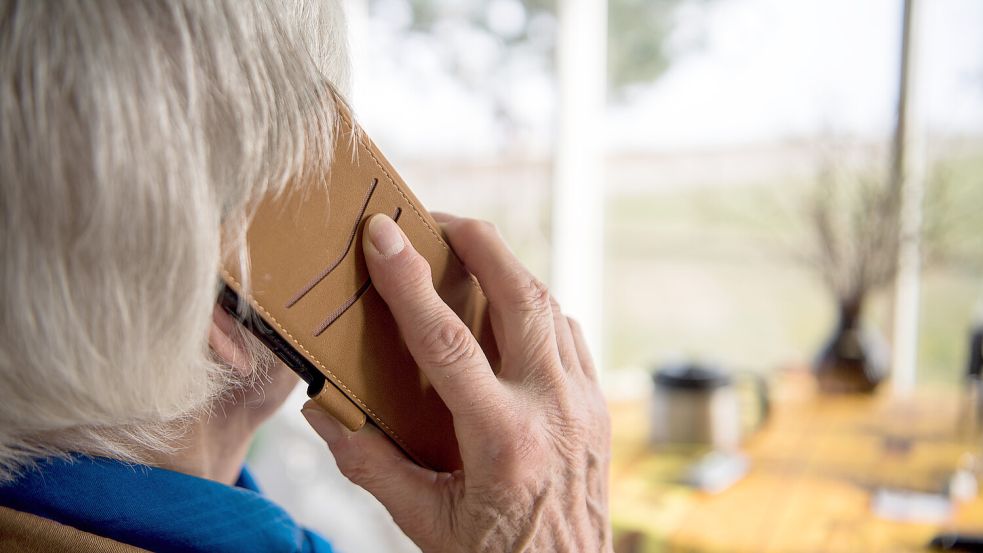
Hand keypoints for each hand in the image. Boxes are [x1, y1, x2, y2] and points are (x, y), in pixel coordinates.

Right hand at [302, 213, 611, 551]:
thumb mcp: (424, 522)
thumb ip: (371, 464)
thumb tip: (323, 411)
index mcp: (503, 441)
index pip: (447, 341)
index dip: (408, 280)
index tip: (381, 233)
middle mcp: (554, 410)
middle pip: (521, 296)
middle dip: (479, 242)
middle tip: (437, 219)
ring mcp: (585, 404)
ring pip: (552, 306)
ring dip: (509, 270)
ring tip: (468, 255)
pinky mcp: (599, 406)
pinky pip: (569, 334)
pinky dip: (537, 308)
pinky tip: (509, 310)